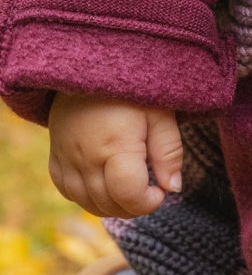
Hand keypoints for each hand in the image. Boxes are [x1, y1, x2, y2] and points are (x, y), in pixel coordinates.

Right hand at [48, 94, 183, 219]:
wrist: (89, 68)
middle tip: (150, 189)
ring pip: (87, 203)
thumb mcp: (160, 114)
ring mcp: (66, 159)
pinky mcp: (55, 157)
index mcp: (115, 145)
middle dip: (135, 207)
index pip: (129, 195)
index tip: (161, 190)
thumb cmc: (131, 90)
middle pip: (109, 204)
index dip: (149, 202)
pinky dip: (88, 198)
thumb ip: (169, 152)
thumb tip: (173, 189)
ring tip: (131, 189)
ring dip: (113, 206)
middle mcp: (86, 157)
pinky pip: (67, 192)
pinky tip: (104, 186)